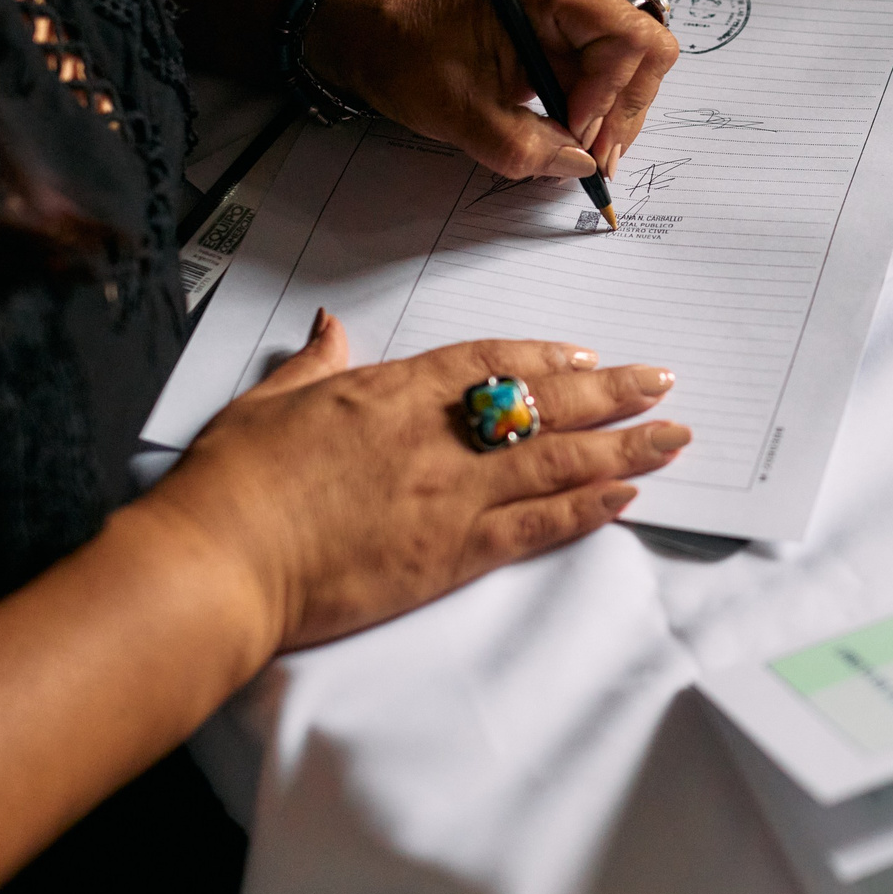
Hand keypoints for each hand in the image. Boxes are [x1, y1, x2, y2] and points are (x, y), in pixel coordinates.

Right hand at [138, 312, 687, 653]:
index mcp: (390, 392)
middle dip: (611, 392)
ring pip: (557, 462)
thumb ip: (315, 366)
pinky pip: (538, 525)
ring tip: (672, 437)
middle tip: (661, 383)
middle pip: (542, 405)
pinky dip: (587, 509)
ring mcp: (449, 496)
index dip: (545, 357)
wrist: (219, 563)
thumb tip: (331, 330)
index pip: (488, 362)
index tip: (586, 354)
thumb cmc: (231, 485)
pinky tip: (626, 496)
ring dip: (624, 447)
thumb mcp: (268, 403)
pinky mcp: (450, 556)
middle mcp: (434, 436)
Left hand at [304, 0, 679, 179]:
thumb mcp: (459, 112)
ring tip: (579, 151)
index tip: (578, 132)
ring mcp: (564, 9)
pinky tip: (569, 134)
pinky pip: (598, 70)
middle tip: (594, 158)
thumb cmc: (401, 49)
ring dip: (611, 112)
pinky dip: (592, 107)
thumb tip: (582, 165)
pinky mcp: (555, 31)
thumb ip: (526, 147)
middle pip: (642, 50)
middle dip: (623, 108)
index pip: (630, 36)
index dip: (614, 93)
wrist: (364, 27)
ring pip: (628, 65)